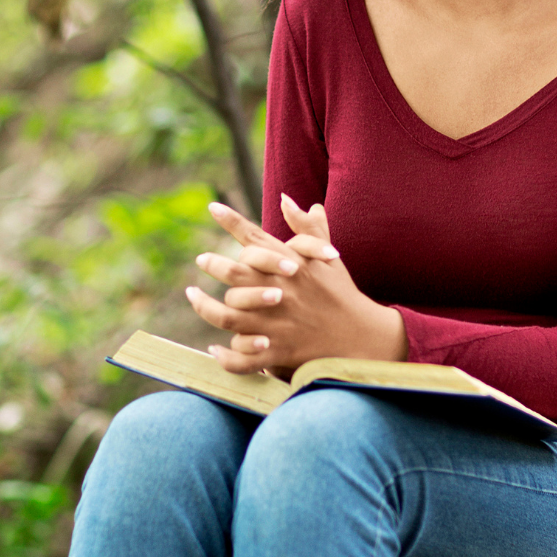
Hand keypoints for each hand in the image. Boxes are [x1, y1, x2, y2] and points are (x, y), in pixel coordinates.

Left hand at [187, 196, 406, 373]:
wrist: (363, 338)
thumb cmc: (341, 295)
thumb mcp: (328, 258)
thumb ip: (307, 228)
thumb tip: (286, 199)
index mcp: (292, 266)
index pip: (257, 239)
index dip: (232, 221)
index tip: (213, 208)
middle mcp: (281, 291)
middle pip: (236, 273)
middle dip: (213, 264)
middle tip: (202, 259)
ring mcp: (277, 323)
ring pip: (228, 315)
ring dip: (204, 307)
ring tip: (193, 297)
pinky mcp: (278, 351)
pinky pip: (242, 357)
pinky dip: (225, 356)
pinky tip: (215, 348)